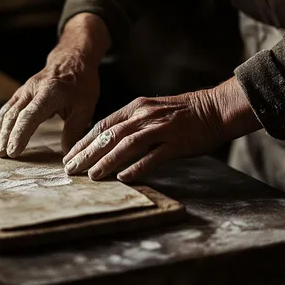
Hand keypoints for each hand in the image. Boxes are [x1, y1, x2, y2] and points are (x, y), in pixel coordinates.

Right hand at [0, 13, 109, 157]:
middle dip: (6, 136)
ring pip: (7, 111)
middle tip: (2, 155)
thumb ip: (75, 130)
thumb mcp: (84, 107)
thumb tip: (67, 153)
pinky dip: (0, 123)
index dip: (20, 134)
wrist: (73, 59)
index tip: (14, 151)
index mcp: (50, 92)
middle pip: (14, 115)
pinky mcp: (22, 92)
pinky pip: (8, 108)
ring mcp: (25, 90)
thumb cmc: (81, 83)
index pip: (30, 116)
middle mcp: (33, 89)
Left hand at [63, 77, 260, 181]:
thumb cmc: (180, 112)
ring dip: (108, 161)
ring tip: (92, 176)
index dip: (84, 141)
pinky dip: (138, 166)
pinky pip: (154, 156)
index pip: (103, 125)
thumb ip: (131, 123)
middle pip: (110, 135)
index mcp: (135, 107)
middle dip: (88, 153)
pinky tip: (124, 177)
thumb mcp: (151, 110)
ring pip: (128, 145)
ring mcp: (160, 128)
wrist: (213, 108)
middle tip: (71, 169)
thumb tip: (109, 139)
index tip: (70, 155)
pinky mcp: (176, 141)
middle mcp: (144, 116)